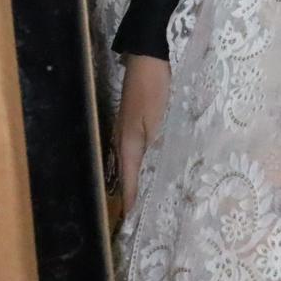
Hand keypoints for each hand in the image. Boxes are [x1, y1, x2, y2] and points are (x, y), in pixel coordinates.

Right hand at [117, 55, 171, 213]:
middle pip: (126, 175)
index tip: (131, 223)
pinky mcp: (136, 121)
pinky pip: (137, 150)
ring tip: (146, 198)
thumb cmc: (154, 87)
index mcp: (128, 143)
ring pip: (131, 163)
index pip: (128, 181)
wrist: (148, 57)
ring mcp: (128, 130)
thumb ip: (155, 146)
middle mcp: (123, 140)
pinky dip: (142, 164)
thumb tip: (154, 172)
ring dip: (136, 180)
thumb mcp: (156, 120)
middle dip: (131, 195)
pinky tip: (152, 167)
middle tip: (140, 216)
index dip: (130, 201)